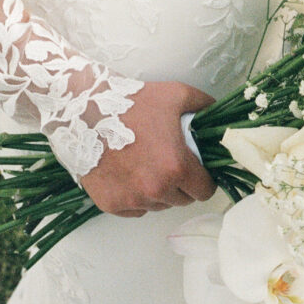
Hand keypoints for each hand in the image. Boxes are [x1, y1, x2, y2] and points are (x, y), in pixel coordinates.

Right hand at [80, 81, 215, 217]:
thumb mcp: (176, 95)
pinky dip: (136, 196)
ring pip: (158, 205)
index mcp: (176, 167)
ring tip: (147, 163)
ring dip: (158, 191)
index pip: (205, 190)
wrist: (85, 109)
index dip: (204, 179)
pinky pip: (135, 209)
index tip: (197, 169)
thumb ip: (204, 106)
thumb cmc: (132, 102)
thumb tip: (217, 117)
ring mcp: (131, 200)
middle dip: (181, 184)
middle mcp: (155, 190)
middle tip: (169, 161)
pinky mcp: (110, 204)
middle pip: (182, 200)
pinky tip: (129, 172)